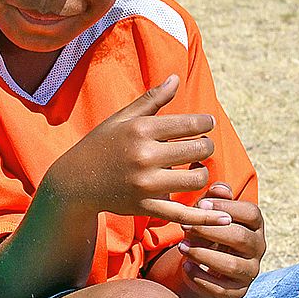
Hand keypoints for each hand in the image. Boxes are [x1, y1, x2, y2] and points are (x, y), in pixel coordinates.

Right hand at [41, 77, 232, 233]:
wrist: (75, 182)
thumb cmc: (100, 145)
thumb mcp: (122, 119)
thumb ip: (151, 100)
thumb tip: (175, 78)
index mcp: (140, 130)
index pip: (191, 124)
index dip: (205, 123)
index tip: (205, 125)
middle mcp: (144, 156)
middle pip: (199, 150)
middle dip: (205, 146)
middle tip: (199, 147)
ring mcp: (146, 184)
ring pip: (197, 179)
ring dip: (202, 172)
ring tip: (194, 168)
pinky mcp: (146, 207)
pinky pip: (183, 215)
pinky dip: (205, 218)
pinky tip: (223, 218)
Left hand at [172, 183, 264, 297]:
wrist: (205, 262)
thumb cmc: (208, 229)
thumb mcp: (210, 212)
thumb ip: (214, 199)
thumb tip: (218, 188)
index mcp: (255, 225)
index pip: (251, 213)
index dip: (226, 207)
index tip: (200, 205)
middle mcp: (258, 248)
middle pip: (241, 238)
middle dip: (210, 231)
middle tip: (185, 226)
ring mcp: (251, 271)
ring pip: (233, 265)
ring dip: (204, 256)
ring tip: (182, 248)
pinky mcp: (239, 291)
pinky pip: (223, 290)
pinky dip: (201, 279)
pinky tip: (186, 267)